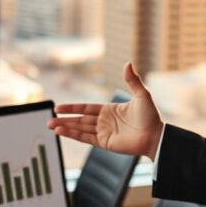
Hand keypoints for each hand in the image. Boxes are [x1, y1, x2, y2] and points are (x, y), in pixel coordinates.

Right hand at [47, 62, 163, 160]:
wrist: (156, 136)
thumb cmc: (151, 116)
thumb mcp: (142, 95)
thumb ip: (132, 81)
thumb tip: (128, 63)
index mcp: (109, 110)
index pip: (86, 108)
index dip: (72, 108)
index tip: (58, 107)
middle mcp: (104, 122)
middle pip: (80, 119)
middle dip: (64, 119)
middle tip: (49, 119)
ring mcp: (104, 133)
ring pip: (80, 129)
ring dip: (66, 127)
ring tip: (50, 126)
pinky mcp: (105, 143)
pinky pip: (86, 138)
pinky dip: (74, 135)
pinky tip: (62, 132)